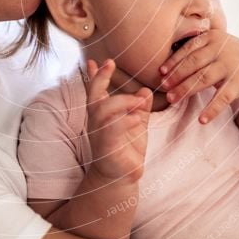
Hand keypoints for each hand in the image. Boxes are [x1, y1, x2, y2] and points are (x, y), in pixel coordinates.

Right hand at [85, 59, 151, 182]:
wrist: (122, 178)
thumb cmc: (126, 150)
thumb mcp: (136, 124)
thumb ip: (140, 108)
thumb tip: (145, 91)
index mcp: (102, 115)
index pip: (96, 91)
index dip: (97, 75)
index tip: (102, 60)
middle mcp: (97, 123)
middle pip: (93, 96)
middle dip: (99, 78)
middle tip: (110, 64)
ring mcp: (100, 135)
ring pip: (102, 111)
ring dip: (121, 101)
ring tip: (139, 100)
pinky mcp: (107, 149)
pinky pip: (112, 131)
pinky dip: (125, 122)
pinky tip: (137, 118)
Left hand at [158, 29, 238, 123]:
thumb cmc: (226, 56)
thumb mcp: (213, 46)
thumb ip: (194, 51)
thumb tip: (162, 68)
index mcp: (211, 38)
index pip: (188, 49)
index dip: (173, 61)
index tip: (161, 73)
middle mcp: (221, 49)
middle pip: (193, 63)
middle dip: (176, 76)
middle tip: (163, 88)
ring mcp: (231, 65)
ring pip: (204, 79)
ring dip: (186, 89)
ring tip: (172, 100)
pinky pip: (223, 97)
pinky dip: (212, 109)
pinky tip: (201, 120)